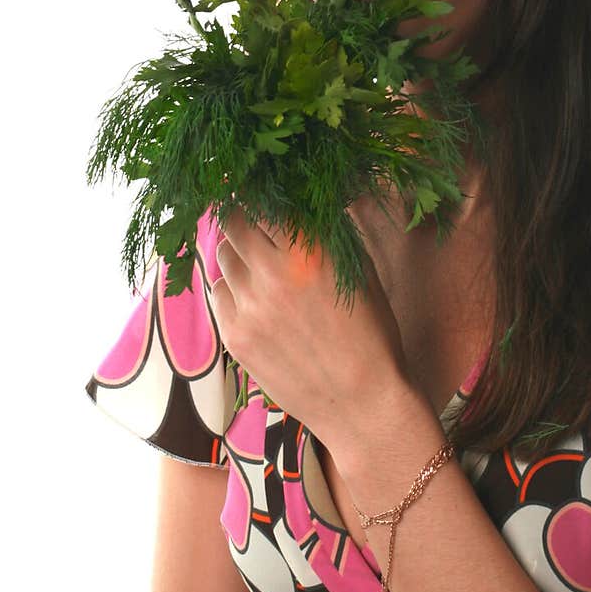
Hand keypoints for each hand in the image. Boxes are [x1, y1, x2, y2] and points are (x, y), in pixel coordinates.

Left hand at [210, 209, 409, 449]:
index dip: (259, 190)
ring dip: (237, 250)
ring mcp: (249, 307)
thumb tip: (295, 201)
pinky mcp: (234, 336)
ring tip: (260, 262)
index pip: (264, 199)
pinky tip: (256, 296)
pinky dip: (233, 286)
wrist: (362, 402)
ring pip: (223, 256)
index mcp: (310, 252)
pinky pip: (219, 292)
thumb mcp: (359, 271)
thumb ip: (325, 234)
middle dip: (242, 215)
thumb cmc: (371, 332)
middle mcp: (274, 274)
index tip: (261, 188)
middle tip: (253, 218)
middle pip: (233, 222)